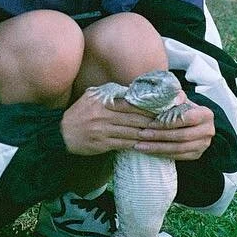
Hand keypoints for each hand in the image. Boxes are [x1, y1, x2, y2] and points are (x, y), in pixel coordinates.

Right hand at [60, 89, 212, 160]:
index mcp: (103, 100)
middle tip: (174, 121)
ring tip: (168, 133)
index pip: (131, 102)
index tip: (167, 105)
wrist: (61, 134)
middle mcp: (103, 114)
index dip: (150, 105)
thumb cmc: (80, 113)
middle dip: (156, 119)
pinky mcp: (103, 144)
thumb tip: (136, 91)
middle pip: (136, 117)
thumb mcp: (93, 96)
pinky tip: (151, 144)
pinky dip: (139, 144)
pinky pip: (125, 144)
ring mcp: (103, 130)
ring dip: (151, 133)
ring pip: (133, 132)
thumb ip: (113, 94)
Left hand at [129, 91, 212, 160]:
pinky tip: (149, 151)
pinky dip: (162, 154)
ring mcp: (203, 144)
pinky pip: (178, 156)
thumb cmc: (180, 108)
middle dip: (160, 136)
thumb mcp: (179, 99)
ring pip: (179, 148)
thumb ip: (175, 96)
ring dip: (158, 147)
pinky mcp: (196, 154)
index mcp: (206, 114)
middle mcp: (208, 131)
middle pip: (182, 136)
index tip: (151, 123)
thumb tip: (176, 97)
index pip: (187, 119)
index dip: (168, 122)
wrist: (187, 121)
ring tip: (141, 145)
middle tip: (142, 134)